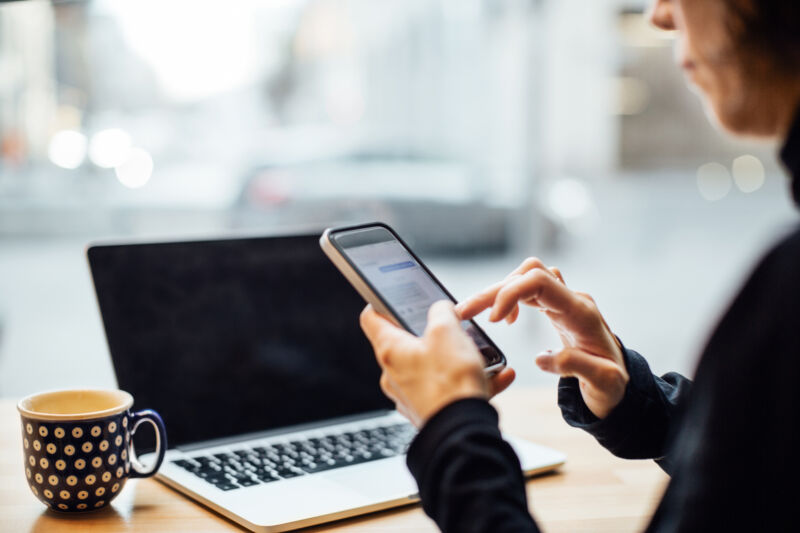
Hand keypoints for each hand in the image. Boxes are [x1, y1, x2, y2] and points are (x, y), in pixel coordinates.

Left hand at [360, 301, 516, 427]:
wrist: (462, 431)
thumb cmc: (449, 383)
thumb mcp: (448, 331)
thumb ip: (442, 312)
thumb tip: (441, 309)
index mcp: (390, 351)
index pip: (371, 319)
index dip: (380, 303)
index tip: (390, 297)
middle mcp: (394, 375)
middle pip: (407, 344)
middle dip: (433, 334)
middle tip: (452, 327)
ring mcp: (411, 395)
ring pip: (434, 367)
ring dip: (459, 358)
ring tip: (483, 354)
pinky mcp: (430, 411)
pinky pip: (450, 388)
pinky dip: (472, 380)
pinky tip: (498, 376)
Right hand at [455, 258, 627, 418]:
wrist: (621, 383)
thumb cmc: (613, 384)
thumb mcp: (603, 383)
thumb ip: (575, 366)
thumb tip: (542, 357)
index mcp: (580, 312)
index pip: (540, 281)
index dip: (511, 293)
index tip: (494, 321)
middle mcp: (572, 299)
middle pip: (528, 273)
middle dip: (493, 290)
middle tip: (465, 312)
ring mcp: (565, 300)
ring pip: (526, 276)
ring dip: (499, 291)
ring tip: (477, 313)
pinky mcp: (557, 307)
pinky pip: (529, 287)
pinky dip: (510, 297)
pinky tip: (505, 319)